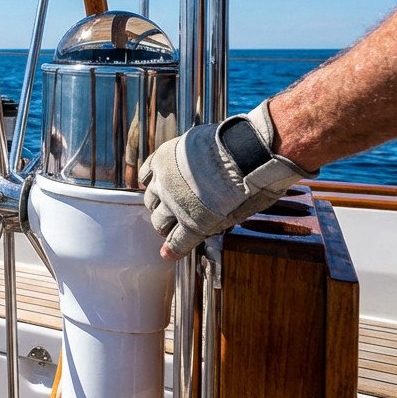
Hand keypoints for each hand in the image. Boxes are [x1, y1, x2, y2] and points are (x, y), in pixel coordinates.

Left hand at [142, 100, 313, 259]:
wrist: (248, 153)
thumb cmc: (236, 143)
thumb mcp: (203, 142)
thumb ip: (194, 159)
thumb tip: (203, 166)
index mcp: (165, 158)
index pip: (148, 177)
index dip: (158, 187)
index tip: (163, 191)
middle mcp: (164, 180)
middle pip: (151, 201)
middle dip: (161, 207)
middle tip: (173, 212)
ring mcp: (176, 203)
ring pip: (160, 222)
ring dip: (167, 226)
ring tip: (176, 230)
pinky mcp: (192, 222)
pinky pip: (177, 241)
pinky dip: (173, 249)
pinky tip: (169, 254)